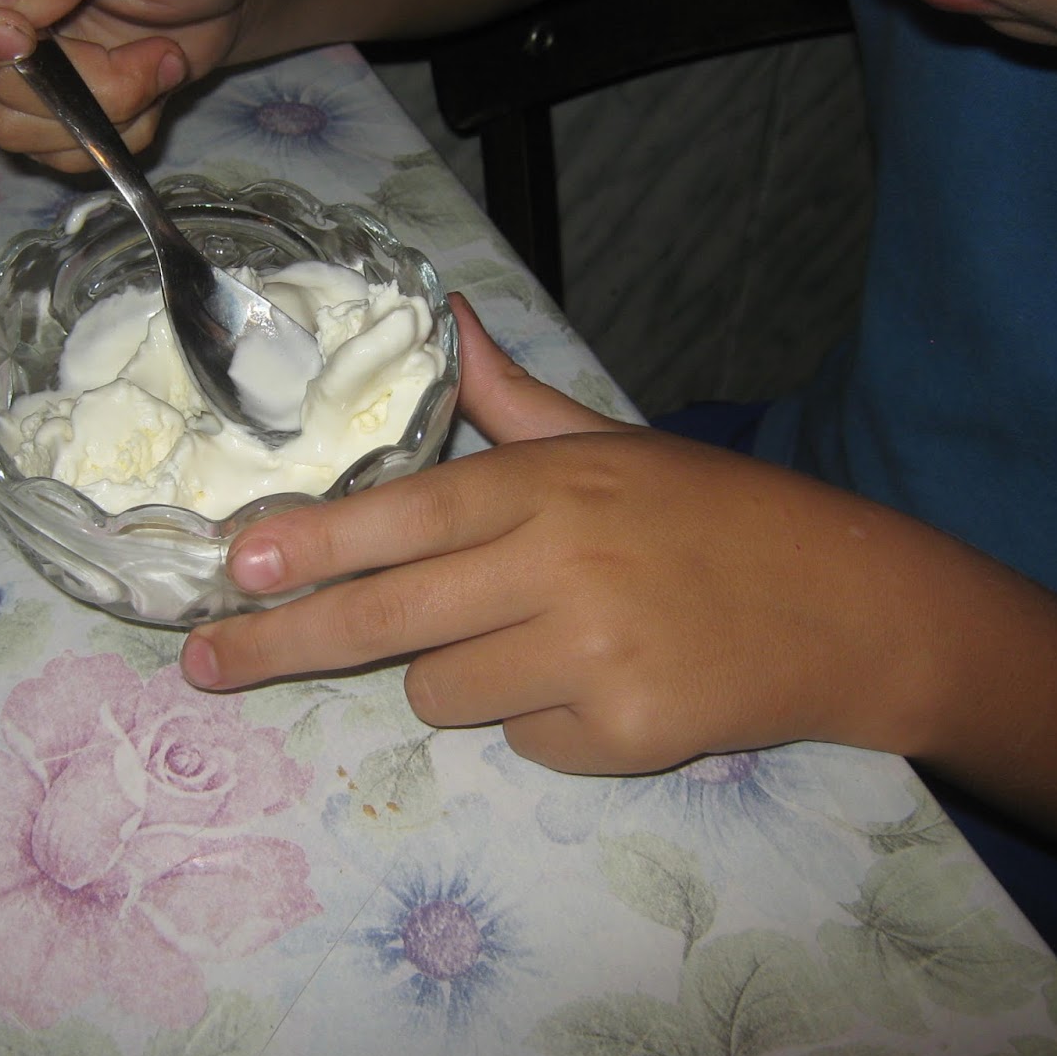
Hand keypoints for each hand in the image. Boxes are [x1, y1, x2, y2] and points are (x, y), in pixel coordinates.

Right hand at [0, 0, 263, 168]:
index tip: (22, 41)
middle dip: (69, 86)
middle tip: (147, 52)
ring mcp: (13, 64)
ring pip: (14, 130)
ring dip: (103, 113)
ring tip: (159, 61)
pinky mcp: (52, 109)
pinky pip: (60, 154)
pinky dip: (118, 136)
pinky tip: (152, 85)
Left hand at [180, 294, 958, 775]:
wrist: (849, 606)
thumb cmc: (712, 515)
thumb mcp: (610, 441)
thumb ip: (507, 395)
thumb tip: (444, 312)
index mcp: (549, 488)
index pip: (403, 514)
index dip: (308, 543)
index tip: (231, 565)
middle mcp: (560, 569)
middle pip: (386, 622)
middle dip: (282, 645)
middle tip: (206, 666)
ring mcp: (592, 658)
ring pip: (444, 692)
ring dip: (462, 674)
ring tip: (543, 636)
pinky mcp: (623, 737)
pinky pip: (520, 743)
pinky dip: (541, 721)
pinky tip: (603, 681)